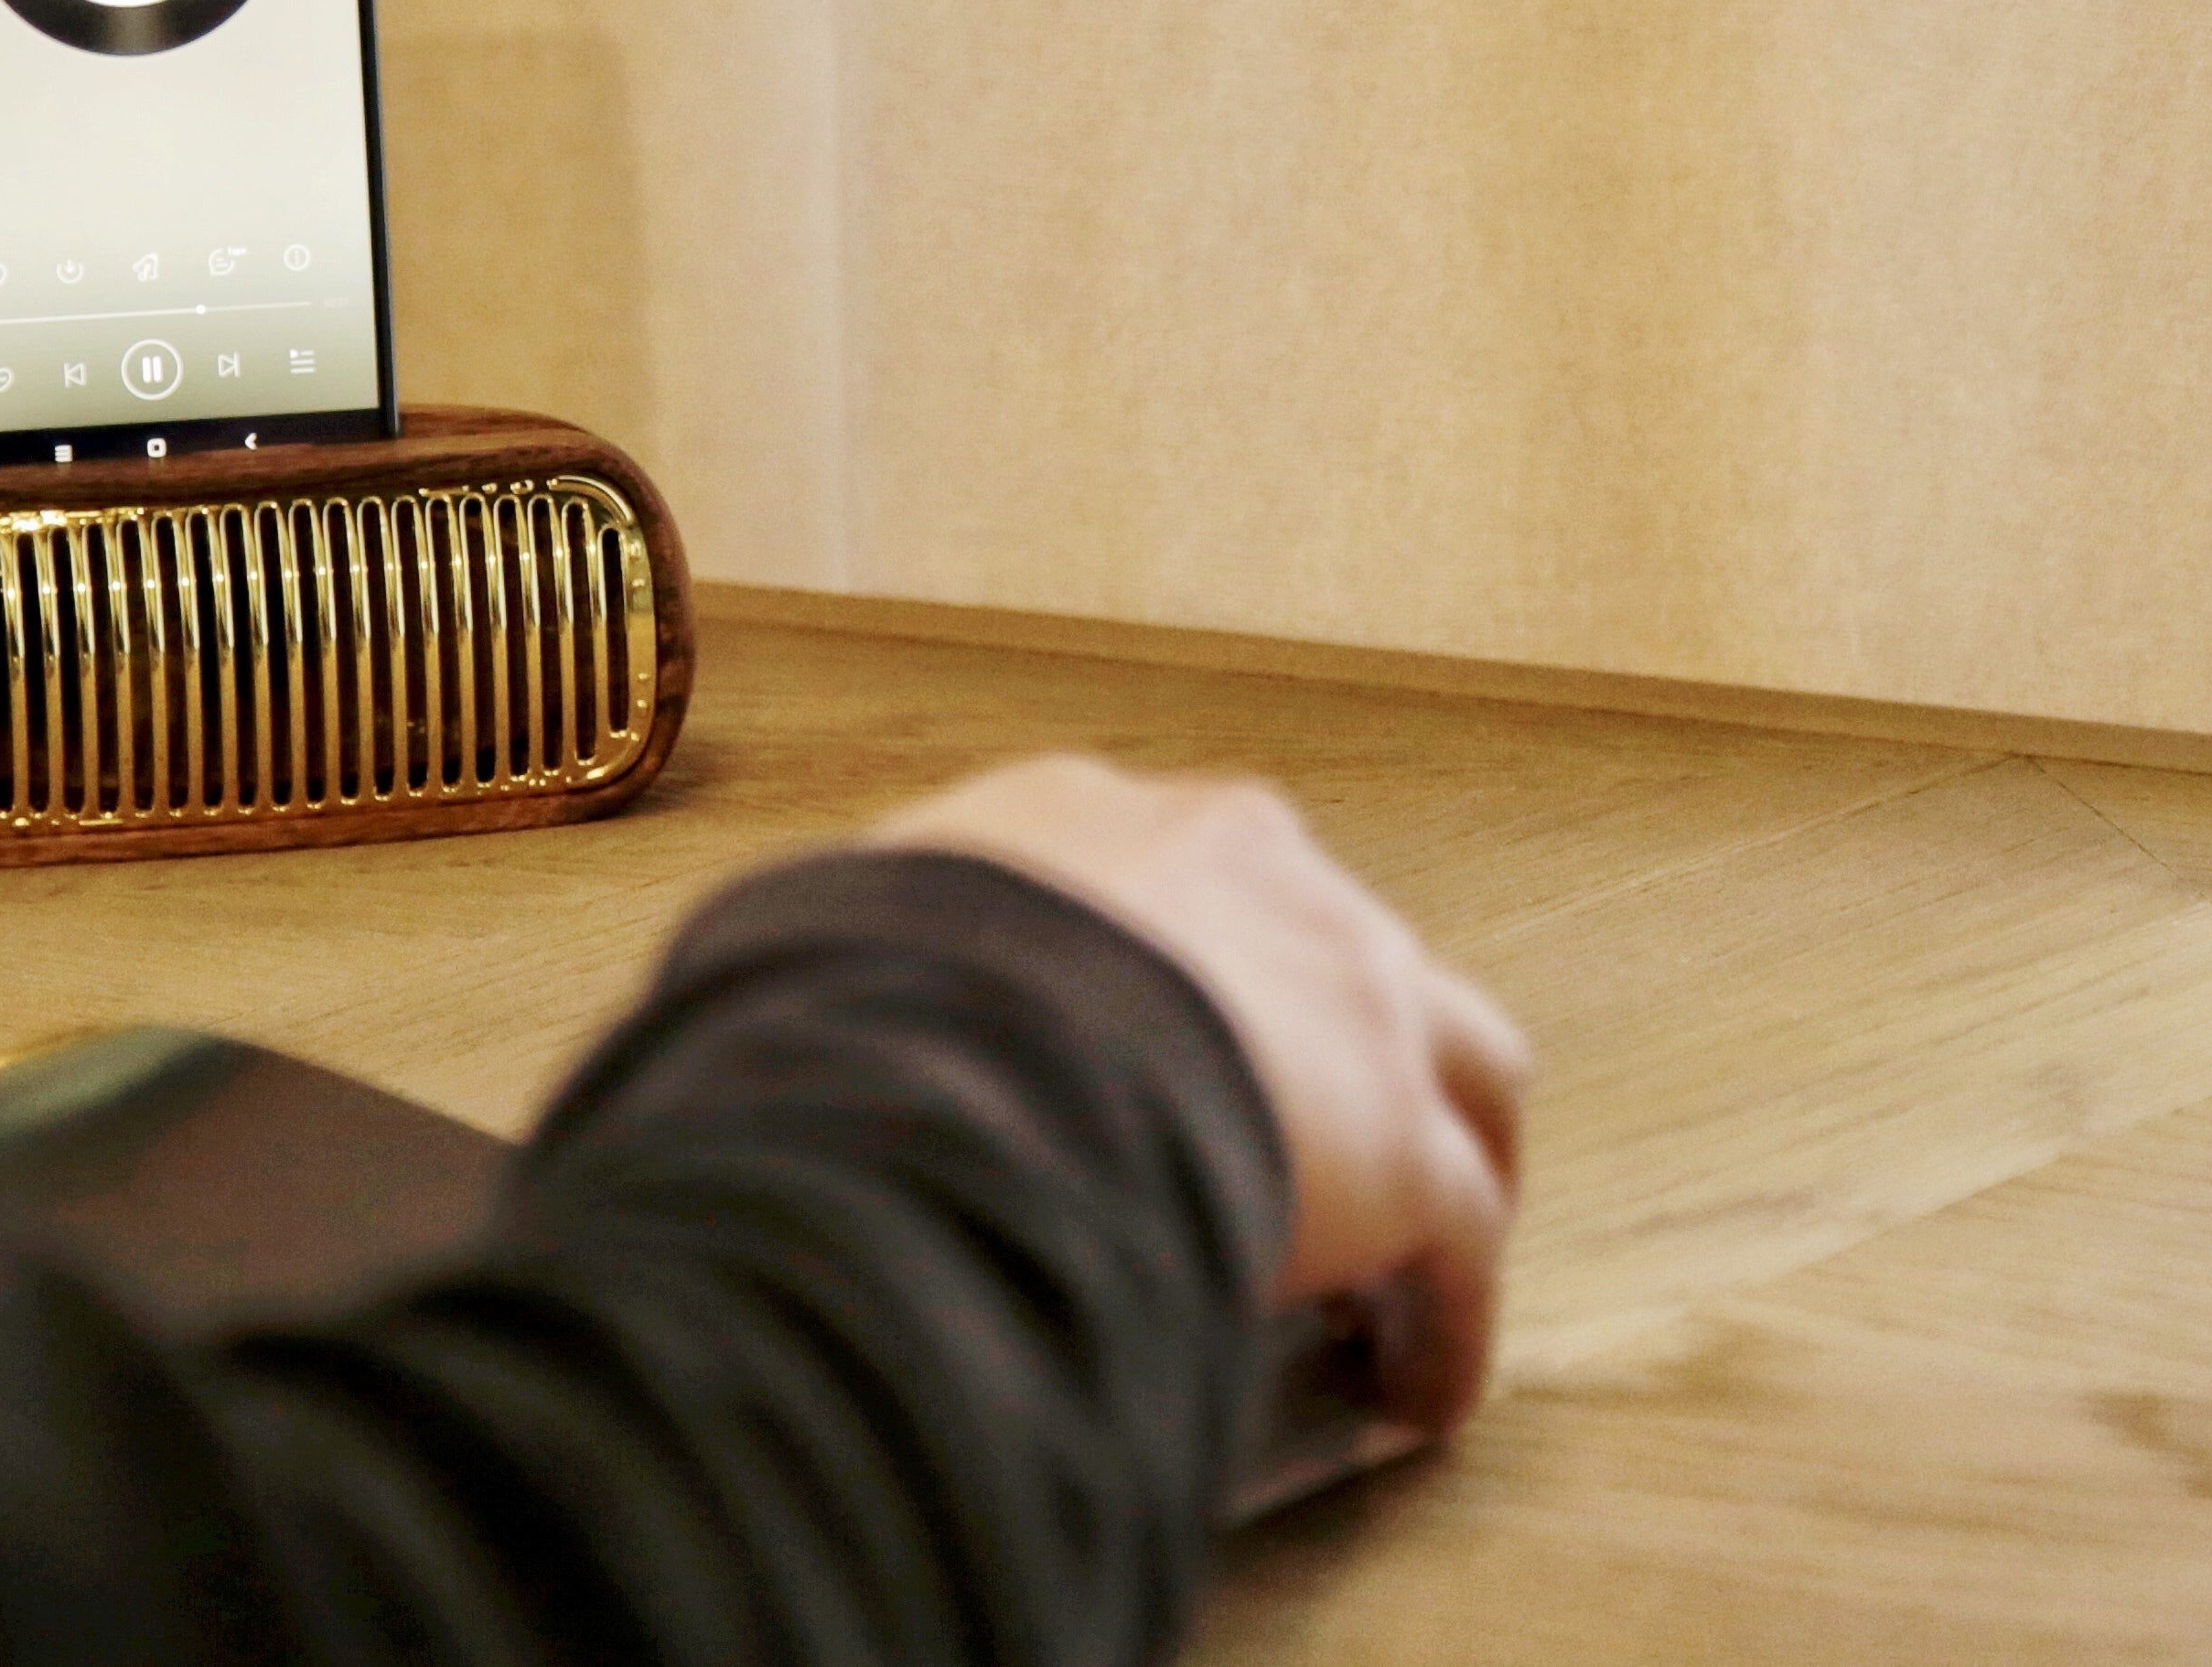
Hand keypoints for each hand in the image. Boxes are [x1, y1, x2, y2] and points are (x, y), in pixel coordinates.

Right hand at [868, 754, 1527, 1436]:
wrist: (952, 1056)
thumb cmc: (844, 1010)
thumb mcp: (802, 951)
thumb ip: (821, 981)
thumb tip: (747, 1046)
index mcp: (1083, 818)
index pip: (1165, 879)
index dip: (1164, 978)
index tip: (1141, 1063)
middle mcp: (1245, 868)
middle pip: (1334, 948)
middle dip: (1334, 1044)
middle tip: (1302, 1154)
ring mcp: (1348, 991)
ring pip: (1460, 1061)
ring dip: (1442, 1155)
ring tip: (1400, 1267)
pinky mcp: (1402, 1141)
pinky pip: (1464, 1235)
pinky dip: (1445, 1318)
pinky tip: (1413, 1393)